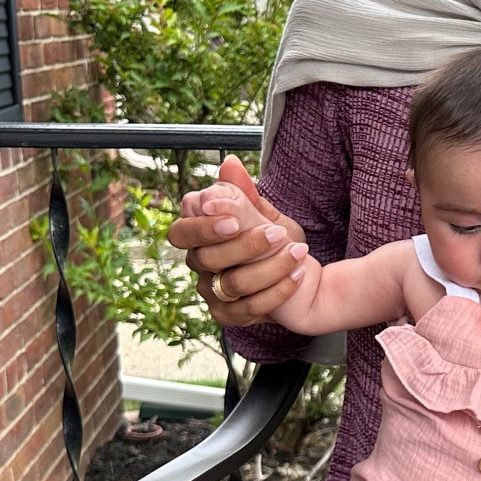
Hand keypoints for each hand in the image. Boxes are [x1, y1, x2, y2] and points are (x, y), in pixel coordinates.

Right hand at [166, 156, 308, 326]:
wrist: (299, 271)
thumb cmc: (274, 238)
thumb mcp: (263, 213)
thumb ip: (244, 193)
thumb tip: (229, 164)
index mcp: (198, 235)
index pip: (181, 232)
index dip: (203, 228)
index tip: (235, 221)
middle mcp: (198, 264)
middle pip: (205, 259)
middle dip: (244, 246)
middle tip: (277, 233)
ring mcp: (210, 292)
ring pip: (231, 284)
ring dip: (269, 267)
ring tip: (299, 251)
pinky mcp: (228, 315)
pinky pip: (249, 308)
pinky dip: (277, 291)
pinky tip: (299, 274)